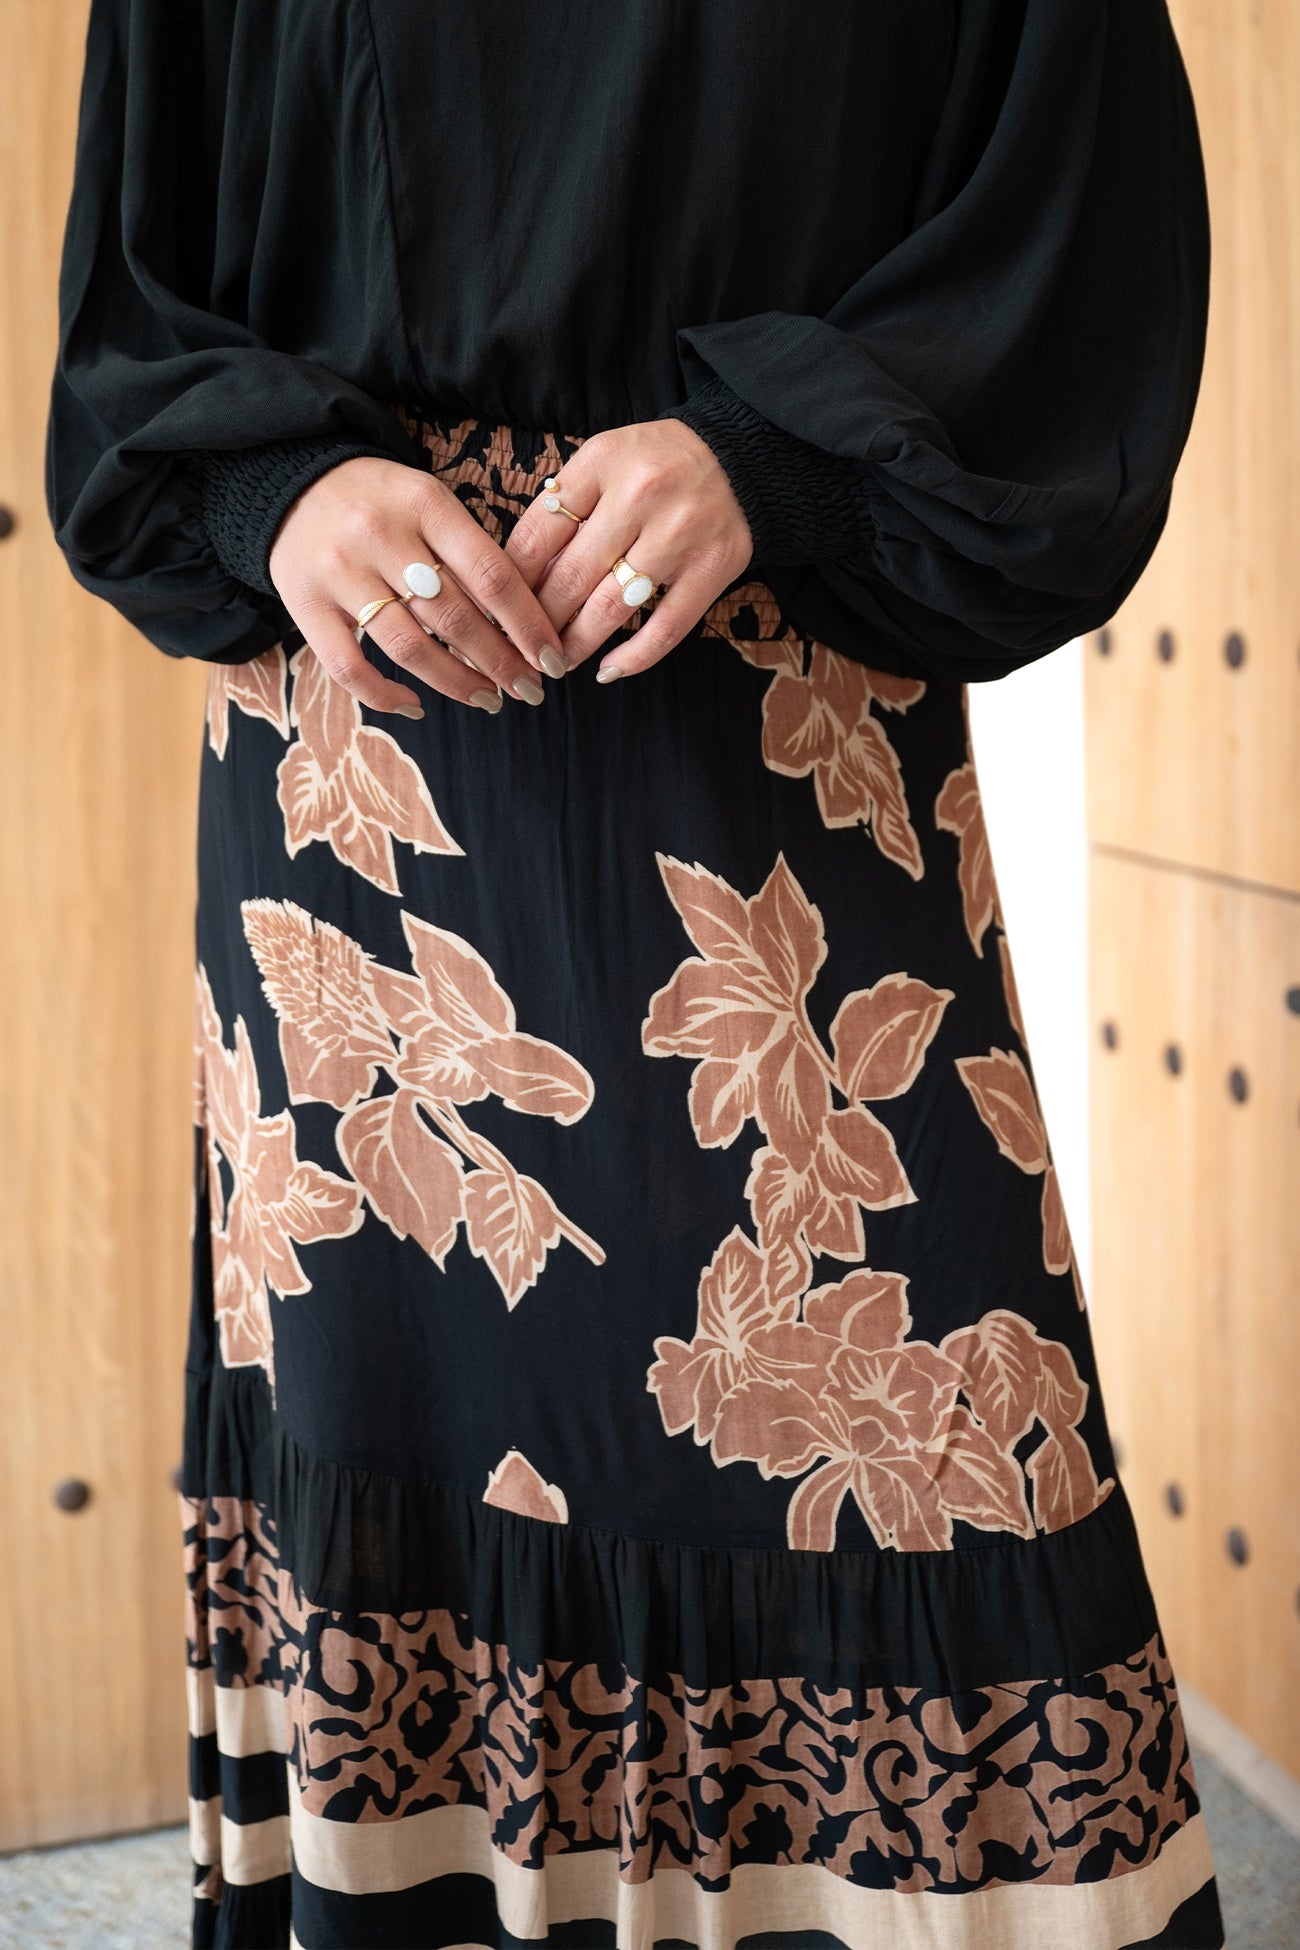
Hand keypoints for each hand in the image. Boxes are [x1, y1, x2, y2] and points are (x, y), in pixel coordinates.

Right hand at [267, 455, 565, 715]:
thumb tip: (523, 626)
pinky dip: (384, 695)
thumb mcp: (430, 503)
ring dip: (457, 683)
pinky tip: (416, 706)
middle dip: (502, 663)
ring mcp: (339, 572)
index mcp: (424, 504)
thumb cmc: (381, 501)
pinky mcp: (305, 603)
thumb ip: (469, 553)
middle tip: (530, 689)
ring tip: (489, 699)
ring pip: (410, 647)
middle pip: (455, 617)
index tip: (552, 659)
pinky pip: (348, 666)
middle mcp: (380, 535)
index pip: (491, 576)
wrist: (293, 480)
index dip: (528, 626)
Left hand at [503, 418, 753, 680]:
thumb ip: (565, 508)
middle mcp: (640, 495)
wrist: (741, 458)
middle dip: (539, 622)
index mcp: (602, 463)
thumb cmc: (656, 464)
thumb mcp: (603, 461)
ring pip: (612, 608)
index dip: (512, 582)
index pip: (538, 534)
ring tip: (558, 662)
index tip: (498, 611)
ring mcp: (680, 534)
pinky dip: (634, 657)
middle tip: (522, 647)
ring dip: (577, 644)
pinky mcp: (713, 567)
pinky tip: (608, 670)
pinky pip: (667, 627)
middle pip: (570, 577)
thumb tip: (519, 579)